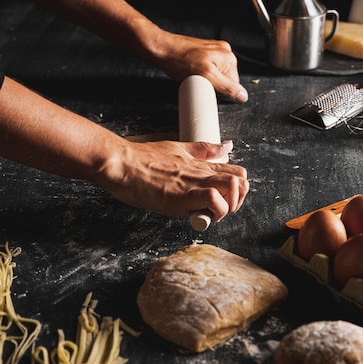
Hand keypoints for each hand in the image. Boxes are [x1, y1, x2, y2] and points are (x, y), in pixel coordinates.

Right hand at [95, 138, 248, 220]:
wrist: (120, 163)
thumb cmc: (141, 159)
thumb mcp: (177, 148)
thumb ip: (202, 150)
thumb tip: (226, 147)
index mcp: (201, 163)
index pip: (237, 172)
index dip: (236, 190)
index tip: (222, 200)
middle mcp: (202, 172)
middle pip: (241, 182)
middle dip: (236, 200)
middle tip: (218, 210)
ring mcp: (194, 183)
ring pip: (233, 189)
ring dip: (227, 207)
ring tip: (208, 214)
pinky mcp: (183, 195)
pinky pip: (213, 199)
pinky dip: (213, 211)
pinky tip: (198, 216)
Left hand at [151, 32, 248, 102]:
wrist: (162, 48)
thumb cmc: (179, 60)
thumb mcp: (206, 76)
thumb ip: (227, 86)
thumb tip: (242, 95)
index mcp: (228, 57)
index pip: (234, 84)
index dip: (220, 90)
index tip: (207, 87)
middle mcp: (224, 51)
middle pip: (226, 79)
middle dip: (213, 84)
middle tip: (199, 80)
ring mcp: (214, 50)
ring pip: (217, 75)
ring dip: (207, 79)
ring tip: (193, 74)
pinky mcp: (205, 52)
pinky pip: (209, 68)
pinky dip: (201, 73)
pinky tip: (191, 71)